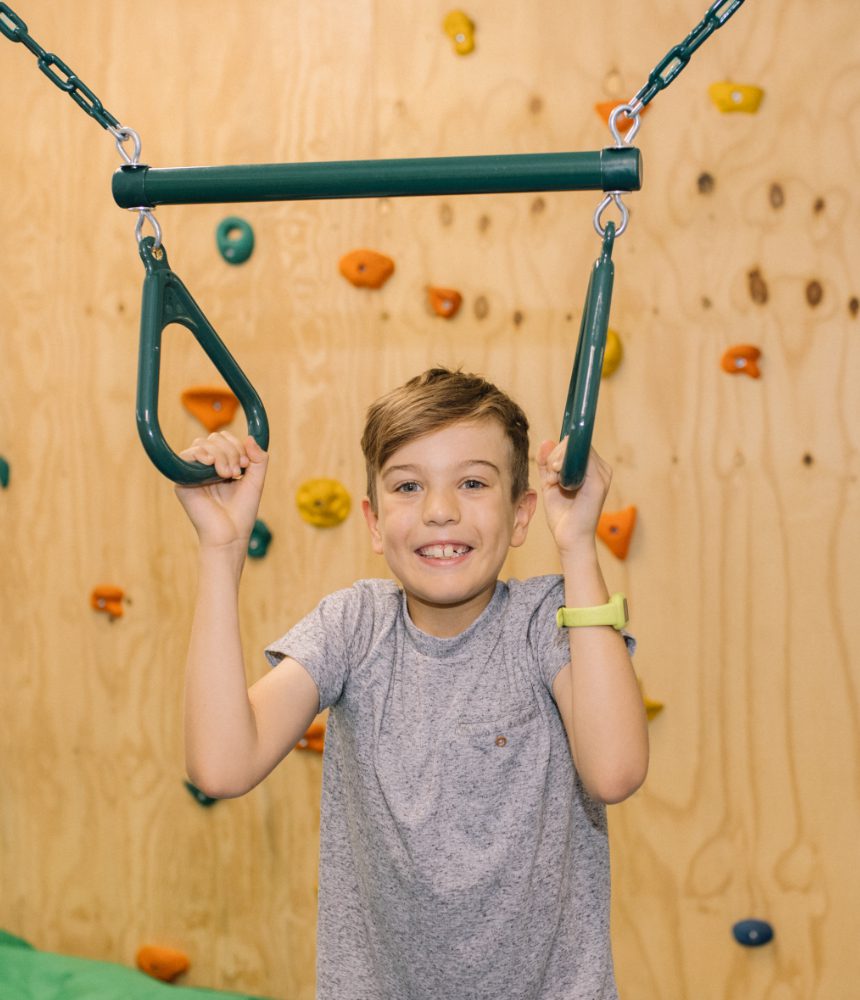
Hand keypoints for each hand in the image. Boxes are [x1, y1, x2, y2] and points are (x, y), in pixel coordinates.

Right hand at [173, 432, 268, 551]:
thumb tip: (249, 438)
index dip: (237, 445)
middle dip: (231, 450)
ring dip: (220, 454)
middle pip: (214, 438)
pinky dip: (201, 454)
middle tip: (237, 471)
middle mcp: (207, 467)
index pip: (226, 440)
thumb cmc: (243, 511)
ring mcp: (195, 472)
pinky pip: (187, 454)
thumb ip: (259, 458)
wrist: (230, 534)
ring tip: (227, 474)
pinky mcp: (183, 480)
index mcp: (223, 465)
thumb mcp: (256, 480)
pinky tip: (210, 464)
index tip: (246, 464)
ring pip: (203, 443)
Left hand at [536, 439, 611, 554]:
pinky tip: (557, 482)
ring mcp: (602, 474)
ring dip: (556, 461)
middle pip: (575, 443)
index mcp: (592, 469)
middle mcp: (601, 469)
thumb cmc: (562, 515)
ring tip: (553, 481)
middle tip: (550, 476)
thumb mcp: (550, 483)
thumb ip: (547, 464)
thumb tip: (546, 442)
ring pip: (576, 448)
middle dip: (555, 455)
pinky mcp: (598, 482)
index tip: (549, 469)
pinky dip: (562, 466)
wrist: (570, 539)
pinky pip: (580, 459)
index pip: (575, 445)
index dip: (558, 450)